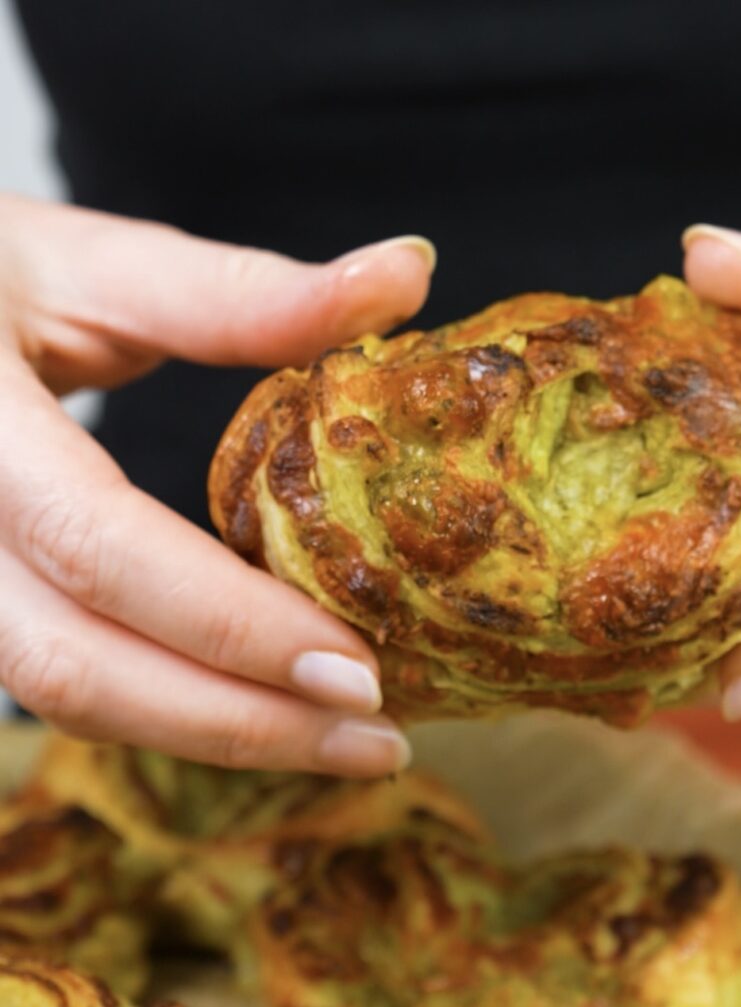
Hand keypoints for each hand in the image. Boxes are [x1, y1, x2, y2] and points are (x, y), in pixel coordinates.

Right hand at [0, 194, 434, 774]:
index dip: (232, 623)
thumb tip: (410, 268)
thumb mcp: (94, 263)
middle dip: (237, 721)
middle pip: (74, 669)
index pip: (101, 548)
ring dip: (211, 733)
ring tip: (340, 741)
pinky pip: (66, 682)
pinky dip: (173, 707)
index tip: (359, 670)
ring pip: (64, 696)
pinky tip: (263, 706)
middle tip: (376, 742)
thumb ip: (243, 290)